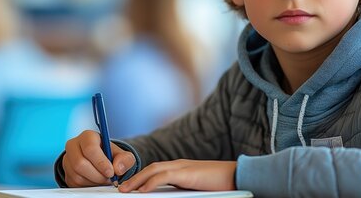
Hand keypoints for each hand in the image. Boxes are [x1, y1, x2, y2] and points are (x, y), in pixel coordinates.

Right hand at [62, 130, 135, 186]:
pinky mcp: (66, 172)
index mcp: (87, 136)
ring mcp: (67, 160)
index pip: (90, 149)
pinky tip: (96, 181)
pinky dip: (88, 185)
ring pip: (77, 175)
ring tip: (104, 179)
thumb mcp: (122, 155)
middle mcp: (73, 146)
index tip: (110, 172)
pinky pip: (75, 183)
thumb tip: (118, 168)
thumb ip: (125, 159)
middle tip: (109, 178)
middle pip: (80, 164)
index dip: (100, 162)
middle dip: (97, 175)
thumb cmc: (109, 154)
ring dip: (94, 181)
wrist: (100, 160)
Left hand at [118, 159, 236, 192]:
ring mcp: (184, 167)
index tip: (131, 187)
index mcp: (182, 169)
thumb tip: (166, 196)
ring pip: (154, 170)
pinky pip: (165, 176)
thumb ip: (183, 191)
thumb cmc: (221, 186)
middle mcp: (180, 165)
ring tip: (125, 190)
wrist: (239, 176)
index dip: (142, 178)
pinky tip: (142, 191)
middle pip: (151, 168)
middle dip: (135, 178)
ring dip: (137, 179)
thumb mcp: (196, 189)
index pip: (157, 171)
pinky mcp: (188, 172)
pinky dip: (151, 182)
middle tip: (121, 188)